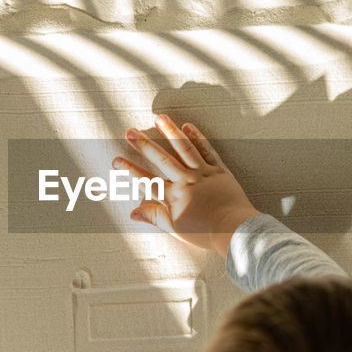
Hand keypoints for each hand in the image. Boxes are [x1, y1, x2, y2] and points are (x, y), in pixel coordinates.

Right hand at [115, 115, 258, 256]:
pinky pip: (206, 150)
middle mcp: (186, 181)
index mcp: (174, 196)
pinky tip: (188, 126)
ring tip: (159, 118)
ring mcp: (203, 173)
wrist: (234, 229)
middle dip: (144, 145)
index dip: (130, 169)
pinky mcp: (219, 170)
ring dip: (170, 132)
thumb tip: (133, 213)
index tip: (117, 159)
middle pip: (162, 159)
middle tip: (130, 132)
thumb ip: (155, 217)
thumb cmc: (206, 233)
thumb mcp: (176, 229)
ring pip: (184, 148)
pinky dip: (198, 137)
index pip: (147, 180)